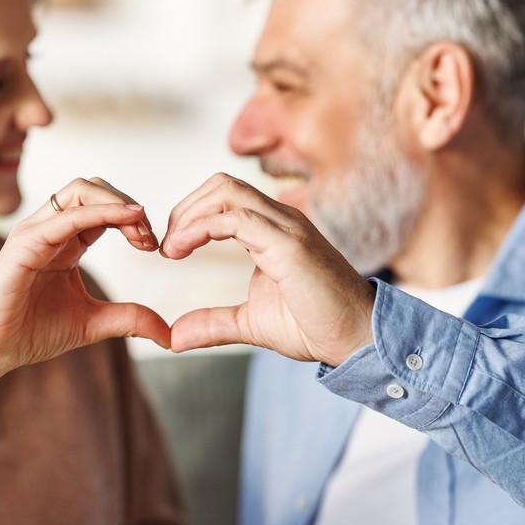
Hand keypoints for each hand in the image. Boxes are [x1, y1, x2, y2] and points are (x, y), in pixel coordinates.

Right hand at [0, 178, 168, 424]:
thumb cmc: (29, 332)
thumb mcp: (93, 323)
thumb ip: (130, 319)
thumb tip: (169, 334)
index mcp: (66, 241)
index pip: (104, 207)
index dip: (133, 219)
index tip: (154, 246)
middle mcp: (50, 228)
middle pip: (94, 187)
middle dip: (128, 204)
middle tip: (150, 237)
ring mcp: (35, 231)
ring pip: (79, 189)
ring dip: (117, 202)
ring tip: (140, 229)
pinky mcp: (24, 243)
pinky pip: (65, 217)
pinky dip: (99, 212)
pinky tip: (125, 221)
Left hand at [161, 173, 375, 365]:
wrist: (356, 340)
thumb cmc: (315, 326)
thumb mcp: (250, 323)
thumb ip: (212, 324)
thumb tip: (174, 336)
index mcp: (273, 229)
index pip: (225, 197)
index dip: (191, 215)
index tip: (171, 249)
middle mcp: (281, 220)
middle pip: (221, 184)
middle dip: (185, 209)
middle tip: (168, 247)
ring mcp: (286, 227)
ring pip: (226, 191)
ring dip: (189, 215)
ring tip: (173, 248)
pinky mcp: (288, 244)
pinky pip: (236, 218)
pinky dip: (200, 228)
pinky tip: (182, 251)